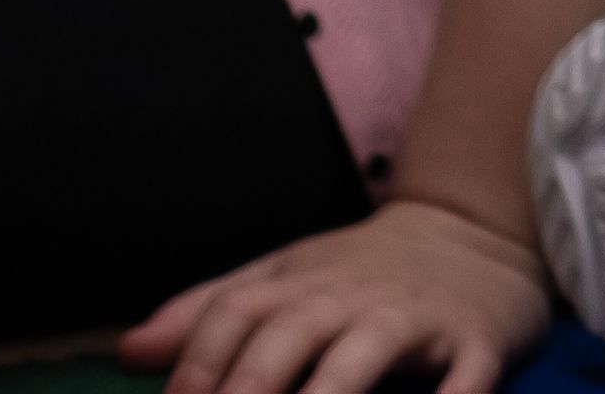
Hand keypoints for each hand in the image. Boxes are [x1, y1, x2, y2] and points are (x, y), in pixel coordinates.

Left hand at [123, 195, 549, 393]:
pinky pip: (467, 374)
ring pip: (368, 352)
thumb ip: (208, 312)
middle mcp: (351, 298)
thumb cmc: (362, 271)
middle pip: (291, 333)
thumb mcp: (285, 275)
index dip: (197, 363)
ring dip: (333, 393)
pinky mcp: (477, 340)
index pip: (235, 313)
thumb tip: (127, 351)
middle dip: (252, 385)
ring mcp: (416, 318)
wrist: (476, 228)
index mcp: (300, 284)